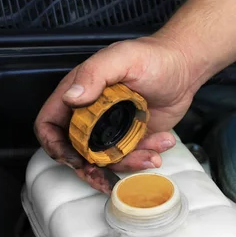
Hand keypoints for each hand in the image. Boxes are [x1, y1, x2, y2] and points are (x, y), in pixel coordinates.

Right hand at [34, 36, 196, 193]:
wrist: (185, 69)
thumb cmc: (152, 58)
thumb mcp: (122, 59)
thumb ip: (95, 74)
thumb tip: (71, 97)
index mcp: (79, 94)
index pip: (50, 124)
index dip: (54, 145)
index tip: (72, 159)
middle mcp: (90, 115)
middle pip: (75, 151)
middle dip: (88, 169)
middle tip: (105, 178)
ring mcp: (110, 129)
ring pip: (104, 160)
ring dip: (126, 165)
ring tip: (151, 154)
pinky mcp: (131, 139)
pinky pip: (129, 158)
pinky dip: (143, 158)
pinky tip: (162, 143)